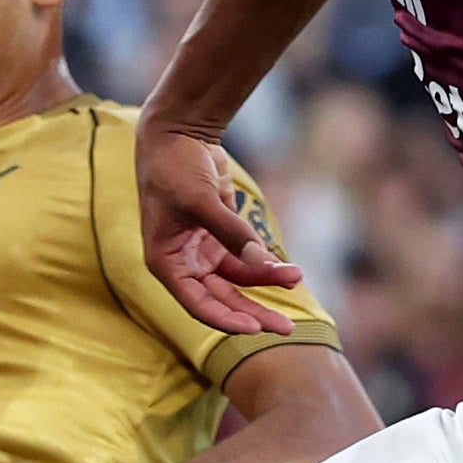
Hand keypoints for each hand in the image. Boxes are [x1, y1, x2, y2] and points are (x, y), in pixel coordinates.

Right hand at [135, 120, 301, 336]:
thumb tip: (261, 261)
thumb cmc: (175, 167)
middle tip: (287, 329)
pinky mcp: (220, 237)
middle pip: (222, 299)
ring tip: (296, 280)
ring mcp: (202, 252)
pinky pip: (246, 259)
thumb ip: (232, 233)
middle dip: (254, 312)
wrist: (178, 133)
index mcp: (166, 263)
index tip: (255, 329)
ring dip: (266, 283)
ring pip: (238, 281)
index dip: (226, 319)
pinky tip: (288, 270)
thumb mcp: (201, 199)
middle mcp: (183, 264)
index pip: (198, 304)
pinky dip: (265, 264)